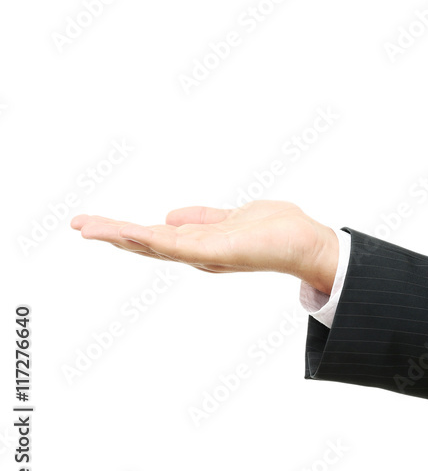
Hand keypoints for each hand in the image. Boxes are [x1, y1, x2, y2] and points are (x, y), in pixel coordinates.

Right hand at [70, 200, 339, 293]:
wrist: (306, 243)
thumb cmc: (276, 231)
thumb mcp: (232, 218)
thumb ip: (203, 218)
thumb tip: (171, 215)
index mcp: (199, 244)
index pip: (153, 237)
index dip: (123, 231)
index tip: (92, 223)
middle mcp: (197, 253)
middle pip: (146, 244)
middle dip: (111, 234)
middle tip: (77, 225)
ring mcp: (205, 254)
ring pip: (155, 246)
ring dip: (121, 237)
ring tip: (89, 228)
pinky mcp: (217, 252)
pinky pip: (179, 246)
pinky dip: (153, 240)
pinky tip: (131, 234)